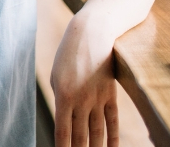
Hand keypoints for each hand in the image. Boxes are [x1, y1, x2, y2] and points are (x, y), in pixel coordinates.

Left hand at [50, 13, 119, 146]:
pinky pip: (112, 121)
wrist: (92, 33)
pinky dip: (113, 138)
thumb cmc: (68, 54)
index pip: (62, 132)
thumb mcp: (56, 75)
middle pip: (80, 136)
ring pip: (97, 132)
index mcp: (63, 96)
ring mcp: (97, 99)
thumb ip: (60, 99)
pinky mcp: (110, 94)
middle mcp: (81, 100)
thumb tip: (64, 119)